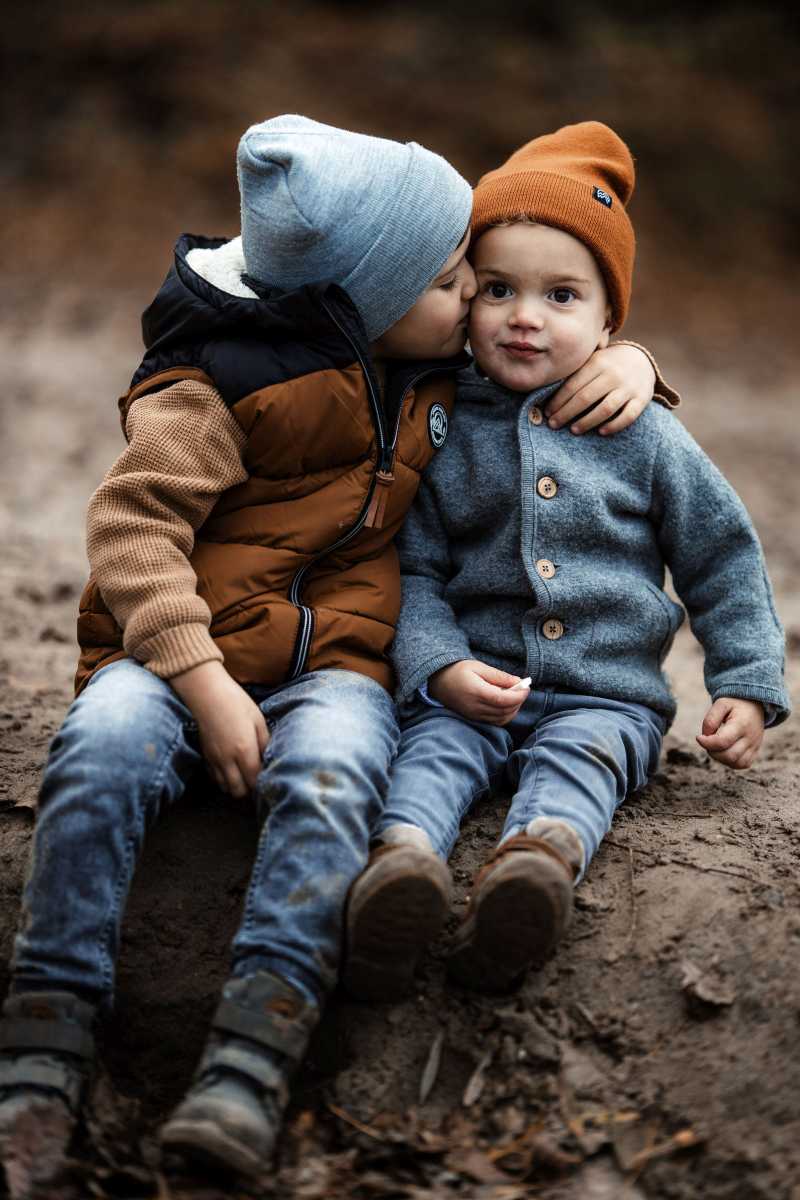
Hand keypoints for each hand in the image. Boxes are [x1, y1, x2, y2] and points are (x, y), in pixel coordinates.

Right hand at [171, 660, 269, 796]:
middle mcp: (228, 760)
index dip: (263, 782)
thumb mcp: (258, 720)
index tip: (269, 776)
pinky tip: (231, 768)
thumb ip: (265, 742)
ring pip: (225, 788)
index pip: (255, 780)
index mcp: (244, 750)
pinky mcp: (205, 756)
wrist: (207, 694)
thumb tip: (270, 758)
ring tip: (244, 774)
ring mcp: (214, 760)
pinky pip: (215, 778)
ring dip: (236, 785)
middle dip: (250, 788)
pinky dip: (224, 779)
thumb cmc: (236, 703)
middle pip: (239, 791)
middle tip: (257, 777)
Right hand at [429, 659, 528, 725]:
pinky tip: (506, 704)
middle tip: (523, 689)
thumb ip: (499, 676)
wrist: (437, 682)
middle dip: (518, 701)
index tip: (526, 687)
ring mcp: (473, 715)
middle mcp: (475, 707)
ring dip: (513, 709)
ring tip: (515, 696)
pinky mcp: (473, 718)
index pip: (503, 700)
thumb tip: (518, 682)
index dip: (519, 695)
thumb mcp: (478, 667)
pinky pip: (495, 722)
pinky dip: (505, 715)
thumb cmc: (457, 670)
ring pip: (502, 719)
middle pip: (505, 710)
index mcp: (476, 692)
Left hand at [545, 343, 655, 435]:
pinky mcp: (642, 399)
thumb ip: (576, 374)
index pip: (573, 385)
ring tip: (574, 430)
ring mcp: (629, 387)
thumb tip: (546, 396)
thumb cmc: (607, 366)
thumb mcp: (593, 362)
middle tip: (554, 424)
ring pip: (606, 408)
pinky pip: (628, 416)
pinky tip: (601, 432)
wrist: (641, 361)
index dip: (558, 400)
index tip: (548, 412)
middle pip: (586, 398)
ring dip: (587, 421)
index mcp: (598, 363)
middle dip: (566, 413)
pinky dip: (614, 425)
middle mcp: (613, 374)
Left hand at [696, 697, 764, 768]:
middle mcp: (750, 738)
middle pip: (729, 756)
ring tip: (716, 745)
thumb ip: (710, 720)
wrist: (755, 705)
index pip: (723, 741)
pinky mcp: (755, 752)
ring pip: (735, 763)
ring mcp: (754, 746)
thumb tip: (705, 737)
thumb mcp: (720, 704)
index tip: (699, 737)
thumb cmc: (735, 704)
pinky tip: (724, 750)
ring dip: (720, 757)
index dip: (707, 742)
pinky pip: (742, 764)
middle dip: (712, 751)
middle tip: (708, 740)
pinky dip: (730, 761)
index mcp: (742, 724)